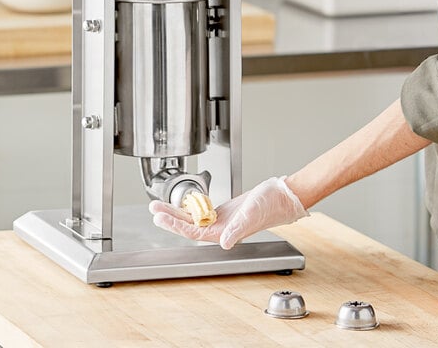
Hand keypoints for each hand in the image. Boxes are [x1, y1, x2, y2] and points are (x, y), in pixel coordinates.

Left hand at [149, 176, 308, 249]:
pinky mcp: (225, 211)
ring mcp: (222, 220)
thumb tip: (224, 242)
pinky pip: (202, 211)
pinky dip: (190, 207)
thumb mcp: (251, 214)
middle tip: (154, 210)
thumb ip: (237, 229)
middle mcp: (221, 228)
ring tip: (159, 206)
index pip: (194, 231)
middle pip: (189, 226)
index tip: (162, 218)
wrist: (283, 196)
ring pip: (193, 218)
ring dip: (176, 212)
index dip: (176, 225)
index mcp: (226, 232)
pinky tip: (180, 203)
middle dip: (170, 218)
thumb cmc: (271, 204)